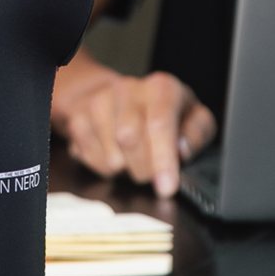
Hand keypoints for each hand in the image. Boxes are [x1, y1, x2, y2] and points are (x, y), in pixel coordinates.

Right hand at [52, 50, 216, 196]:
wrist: (120, 98)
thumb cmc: (162, 113)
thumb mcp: (193, 118)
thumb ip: (197, 133)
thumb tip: (183, 149)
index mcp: (161, 87)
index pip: (159, 124)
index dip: (163, 160)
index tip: (166, 188)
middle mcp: (128, 89)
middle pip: (130, 142)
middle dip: (144, 170)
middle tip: (151, 172)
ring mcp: (98, 102)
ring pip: (110, 157)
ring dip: (125, 170)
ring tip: (132, 158)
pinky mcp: (78, 119)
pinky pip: (91, 160)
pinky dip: (105, 168)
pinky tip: (114, 154)